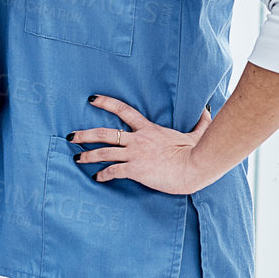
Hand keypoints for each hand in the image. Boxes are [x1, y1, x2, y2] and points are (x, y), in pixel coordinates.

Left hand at [71, 96, 215, 194]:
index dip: (106, 103)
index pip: (123, 110)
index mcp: (149, 129)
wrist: (196, 167)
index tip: (91, 99)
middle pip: (104, 133)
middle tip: (71, 136)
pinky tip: (97, 178)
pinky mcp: (136, 170)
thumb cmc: (197, 152)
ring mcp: (135, 155)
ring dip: (87, 155)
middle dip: (85, 134)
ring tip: (76, 158)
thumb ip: (199, 121)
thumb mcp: (197, 133)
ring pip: (104, 153)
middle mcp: (138, 140)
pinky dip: (103, 175)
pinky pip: (113, 171)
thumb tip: (207, 110)